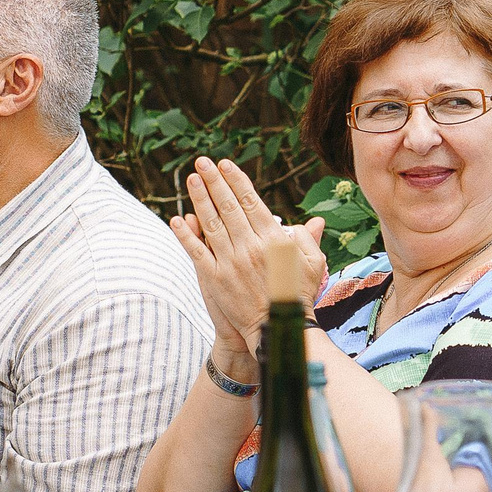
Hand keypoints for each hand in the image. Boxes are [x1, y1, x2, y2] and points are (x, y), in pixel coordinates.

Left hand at [169, 156, 327, 365]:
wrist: (278, 328)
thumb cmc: (299, 296)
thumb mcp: (313, 265)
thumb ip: (307, 240)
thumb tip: (309, 221)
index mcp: (272, 239)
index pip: (251, 202)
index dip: (236, 181)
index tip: (225, 165)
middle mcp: (249, 246)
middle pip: (229, 206)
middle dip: (214, 182)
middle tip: (202, 162)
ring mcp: (230, 262)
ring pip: (212, 223)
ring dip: (200, 199)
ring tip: (191, 179)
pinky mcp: (215, 278)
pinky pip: (197, 251)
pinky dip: (186, 234)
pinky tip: (177, 218)